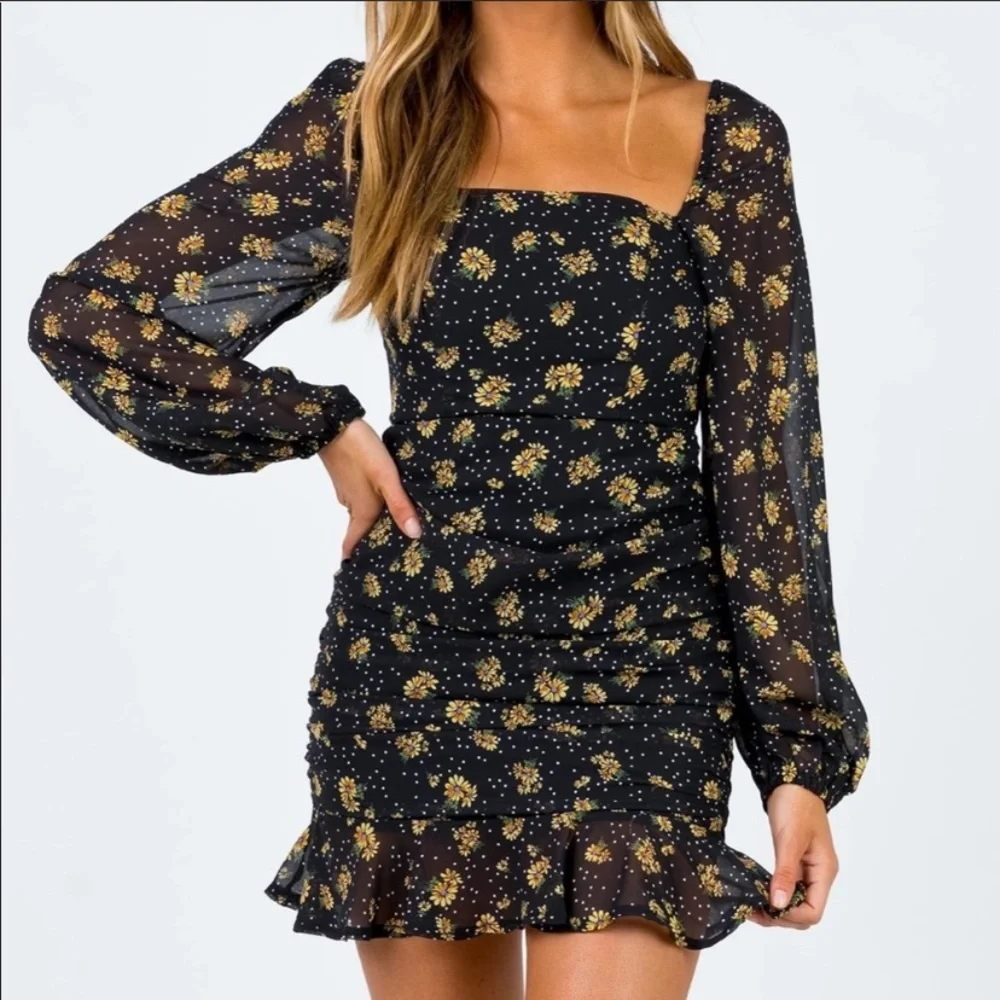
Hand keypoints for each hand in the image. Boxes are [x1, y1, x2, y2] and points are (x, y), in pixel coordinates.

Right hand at [318, 418, 421, 560]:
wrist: (335, 424)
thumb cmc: (362, 452)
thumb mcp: (387, 478)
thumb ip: (400, 505)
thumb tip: (414, 534)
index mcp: (361, 512)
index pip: (352, 544)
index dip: (354, 559)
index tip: (360, 573)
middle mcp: (352, 506)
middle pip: (360, 530)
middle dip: (371, 541)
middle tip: (388, 551)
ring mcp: (347, 491)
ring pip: (361, 513)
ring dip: (373, 521)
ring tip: (394, 524)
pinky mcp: (347, 477)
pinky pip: (361, 498)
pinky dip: (371, 504)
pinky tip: (385, 497)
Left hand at [748, 783, 837, 930]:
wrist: (792, 781)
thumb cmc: (795, 804)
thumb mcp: (789, 838)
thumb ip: (785, 872)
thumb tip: (778, 904)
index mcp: (824, 871)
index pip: (813, 911)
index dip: (790, 915)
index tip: (766, 908)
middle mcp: (818, 875)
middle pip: (804, 912)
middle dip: (781, 916)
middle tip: (752, 909)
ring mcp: (806, 870)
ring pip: (794, 902)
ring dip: (775, 908)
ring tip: (750, 904)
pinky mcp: (794, 862)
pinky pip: (786, 888)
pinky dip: (772, 894)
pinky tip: (755, 892)